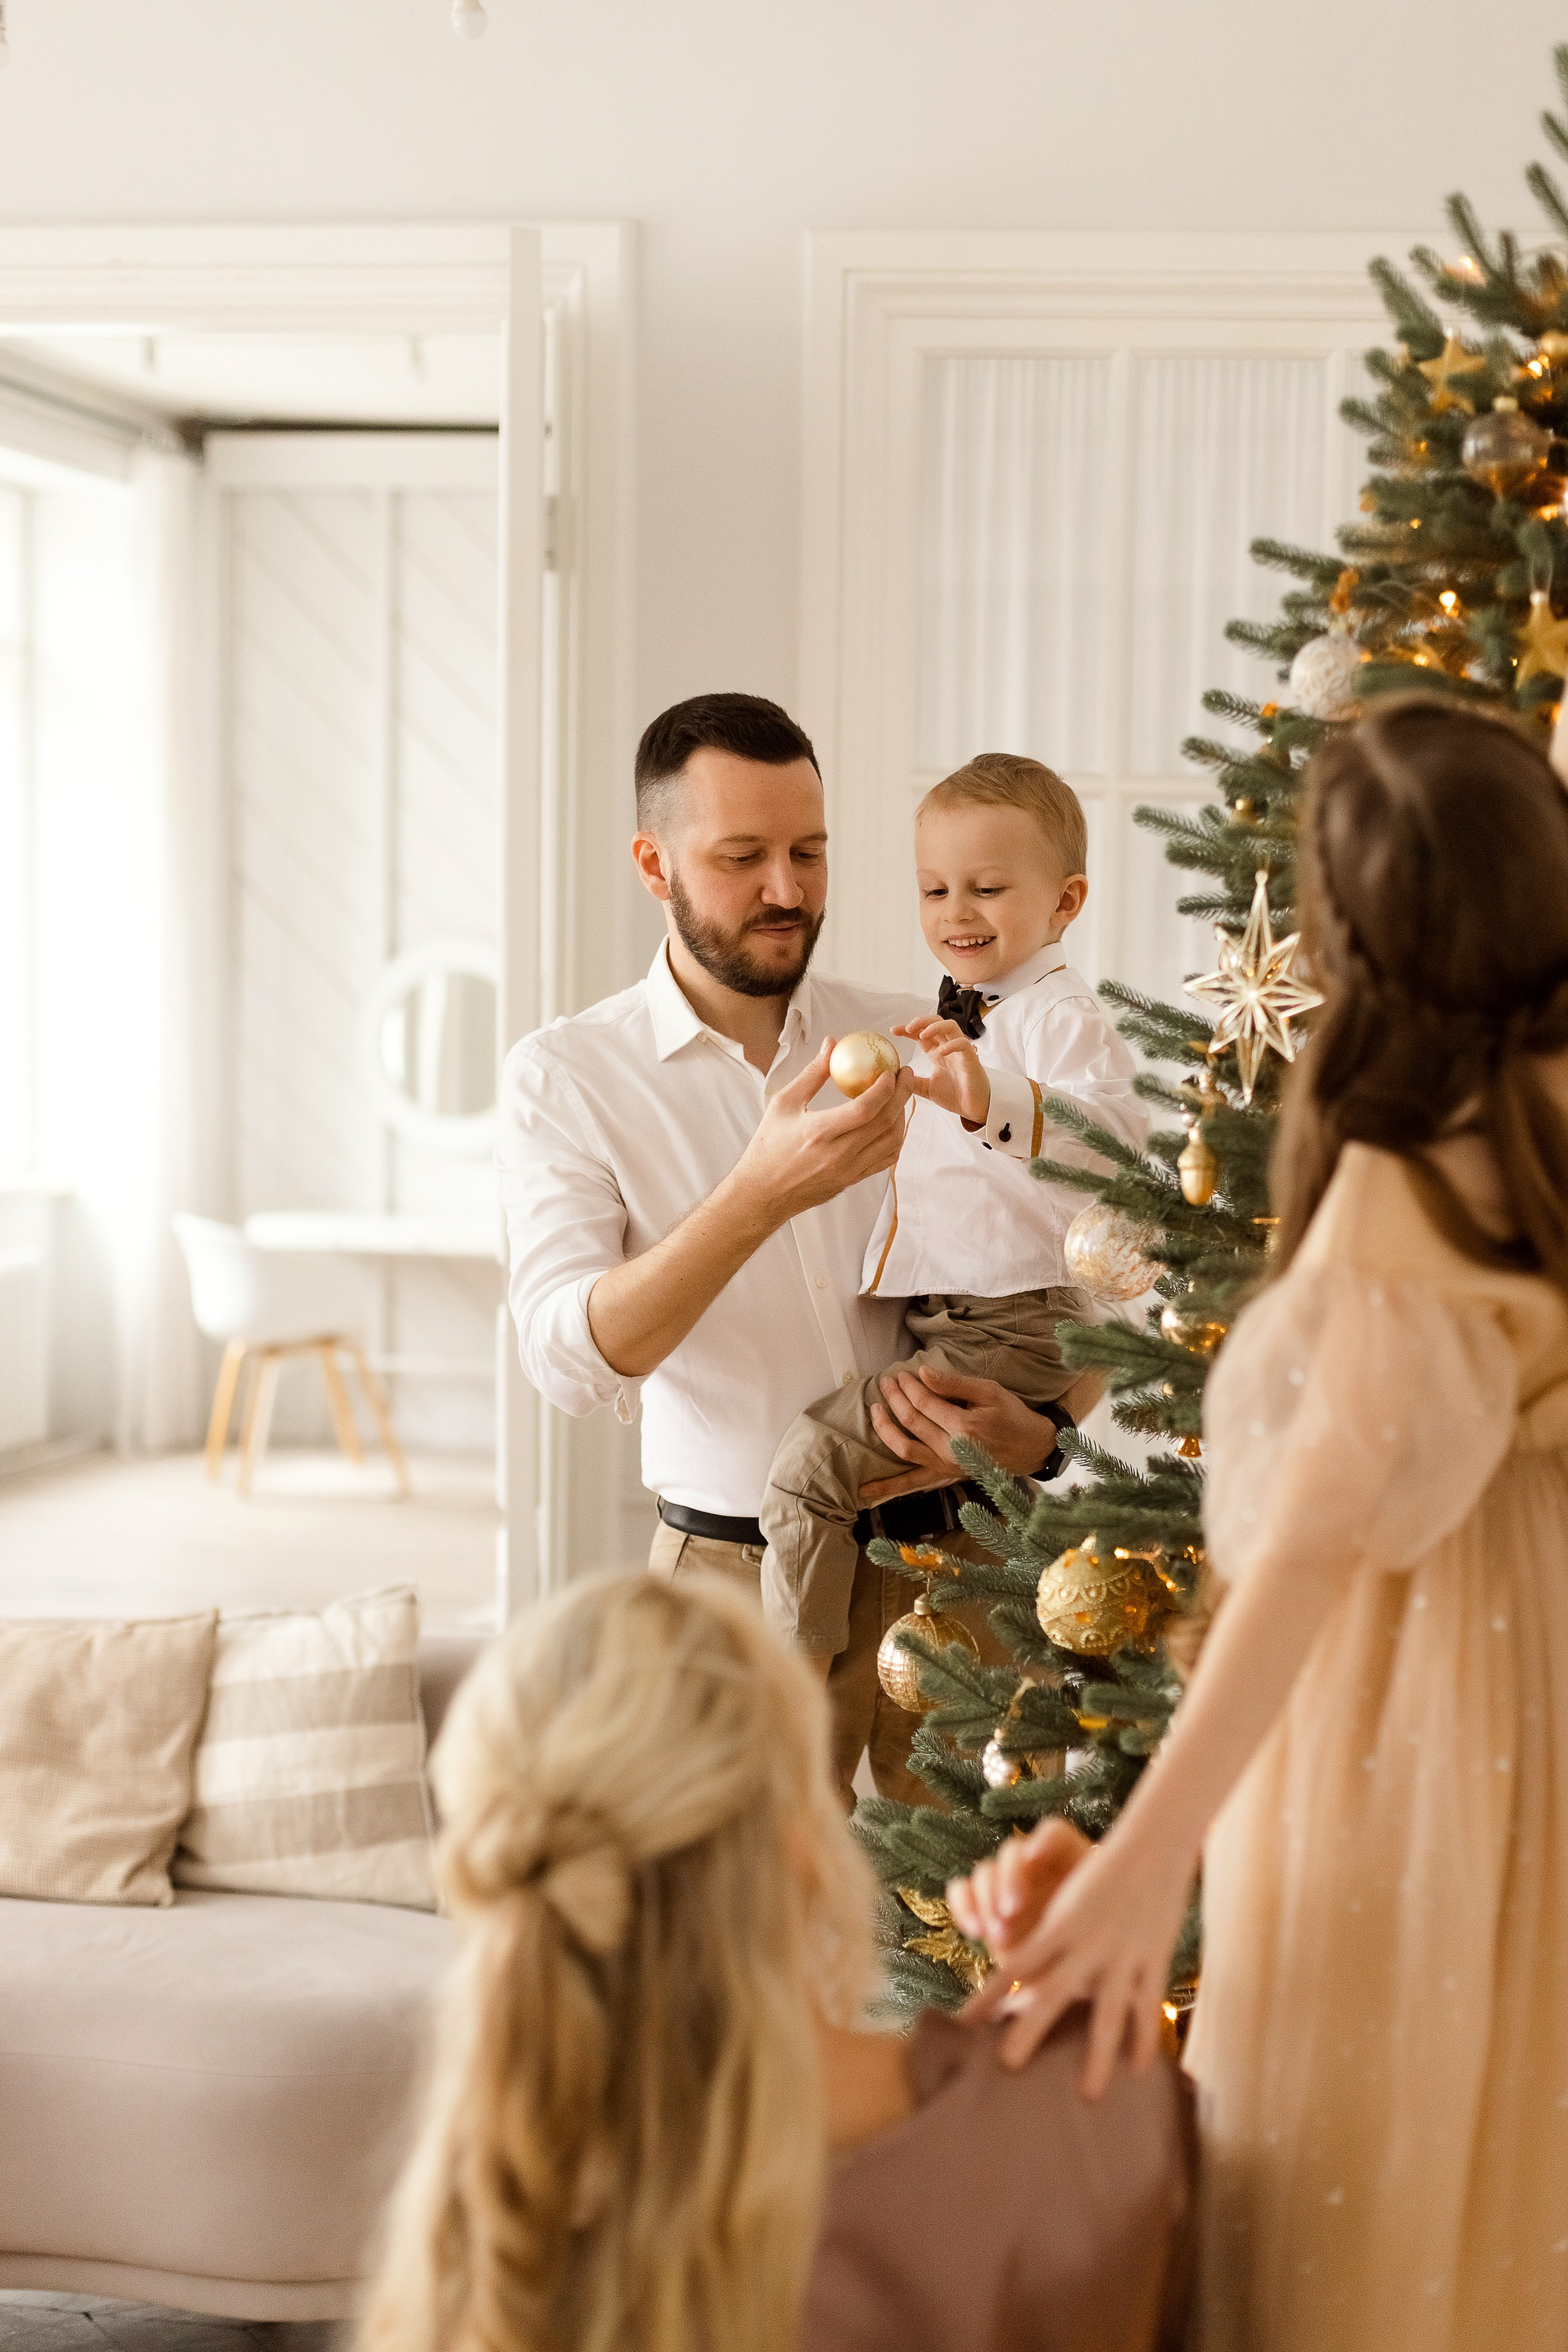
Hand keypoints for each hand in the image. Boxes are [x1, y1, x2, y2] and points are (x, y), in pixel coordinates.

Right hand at [728, 1039, 912, 1224]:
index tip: (891, 1071)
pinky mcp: (852, 1180)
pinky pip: (885, 1159)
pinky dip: (895, 1139)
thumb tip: (831, 1045)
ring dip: (901, 1115)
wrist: (763, 1192)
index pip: (865, 1109)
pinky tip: (892, 1123)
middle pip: (885, 1123)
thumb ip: (812, 1074)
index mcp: (819, 1133)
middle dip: (902, 1094)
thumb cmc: (768, 1147)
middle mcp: (838, 1155)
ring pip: (891, 1141)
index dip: (885, 1088)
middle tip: (905, 1075)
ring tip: (900, 1096)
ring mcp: (848, 1171)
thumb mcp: (784, 1104)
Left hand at [861, 1366, 1057, 1502]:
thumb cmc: (1012, 1416)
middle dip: (894, 1399)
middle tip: (886, 1382)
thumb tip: (922, 1373)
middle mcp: (952, 1450)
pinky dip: (888, 1488)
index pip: (925, 1403)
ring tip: (873, 1410)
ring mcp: (946, 1466)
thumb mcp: (990, 1391)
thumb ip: (954, 1383)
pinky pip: (912, 1483)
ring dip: (884, 1430)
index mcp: (965, 1427)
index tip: (902, 1374)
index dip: (909, 1386)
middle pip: (911, 1422)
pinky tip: (864, 1491)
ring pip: (905, 1450)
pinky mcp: (944, 1476)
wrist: (1031, 1448)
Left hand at [894, 1015, 990, 1124]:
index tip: (893, 1030)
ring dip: (935, 1026)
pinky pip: (962, 1044)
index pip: (921, 1034)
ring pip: (950, 1026)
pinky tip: (939, 1054)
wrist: (973, 1109)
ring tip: (921, 1034)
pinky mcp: (971, 1059)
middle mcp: (948, 1047)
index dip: (908, 1029)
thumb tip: (894, 1076)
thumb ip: (912, 1081)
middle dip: (920, 1021)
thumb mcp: (926, 1088)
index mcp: (938, 1052)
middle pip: (936, 1022)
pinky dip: (950, 1046)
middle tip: (906, 1028)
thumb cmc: (954, 1096)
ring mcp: (960, 1051)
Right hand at [948, 1815, 1090, 1955]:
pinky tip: (975, 1930)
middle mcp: (1031, 1863)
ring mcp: (1004, 1881)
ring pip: (986, 1871)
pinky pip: (962, 1890)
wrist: (1070, 1971)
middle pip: (1012, 1852)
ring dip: (986, 1898)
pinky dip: (963, 1905)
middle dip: (1008, 1879)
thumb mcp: (1100, 1932)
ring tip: (997, 1934)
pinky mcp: (981, 1903)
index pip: (1053, 1833)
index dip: (1043, 1840)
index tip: (1035, 1857)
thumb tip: (1080, 1921)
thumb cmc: (1094, 1947)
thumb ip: (1090, 1925)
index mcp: (1066, 1858)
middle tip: (1012, 1911)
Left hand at [960, 1816, 1195, 2097]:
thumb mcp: (1071, 1902)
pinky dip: (1143, 2038)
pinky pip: (1147, 2006)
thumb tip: (1020, 1976)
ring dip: (1096, 2055)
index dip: (989, 1996)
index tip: (965, 2024)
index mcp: (1059, 1925)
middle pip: (1052, 1992)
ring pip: (1107, 2012)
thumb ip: (1049, 1939)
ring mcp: (1122, 1954)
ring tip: (1087, 2095)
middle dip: (1029, 2030)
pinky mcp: (1153, 1959)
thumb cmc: (1105, 1871)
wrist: (1153, 1845)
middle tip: (1007, 2066)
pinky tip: (1140, 2069)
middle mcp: (1086, 1943)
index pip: (1015, 1965)